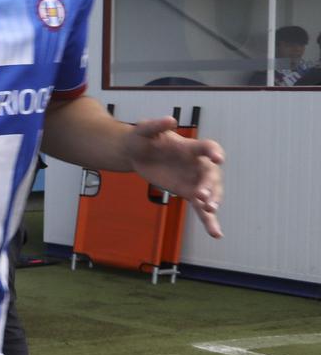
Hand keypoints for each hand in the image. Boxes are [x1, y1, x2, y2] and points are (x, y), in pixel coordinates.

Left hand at [126, 117, 224, 238]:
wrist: (136, 153)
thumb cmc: (142, 138)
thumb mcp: (143, 130)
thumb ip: (155, 125)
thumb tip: (170, 120)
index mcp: (190, 147)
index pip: (206, 148)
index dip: (213, 152)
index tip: (217, 158)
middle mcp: (197, 164)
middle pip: (210, 175)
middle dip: (210, 185)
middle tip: (203, 195)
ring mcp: (194, 180)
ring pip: (210, 193)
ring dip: (212, 202)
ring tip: (210, 210)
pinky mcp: (188, 193)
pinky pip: (201, 208)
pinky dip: (209, 221)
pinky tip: (216, 234)